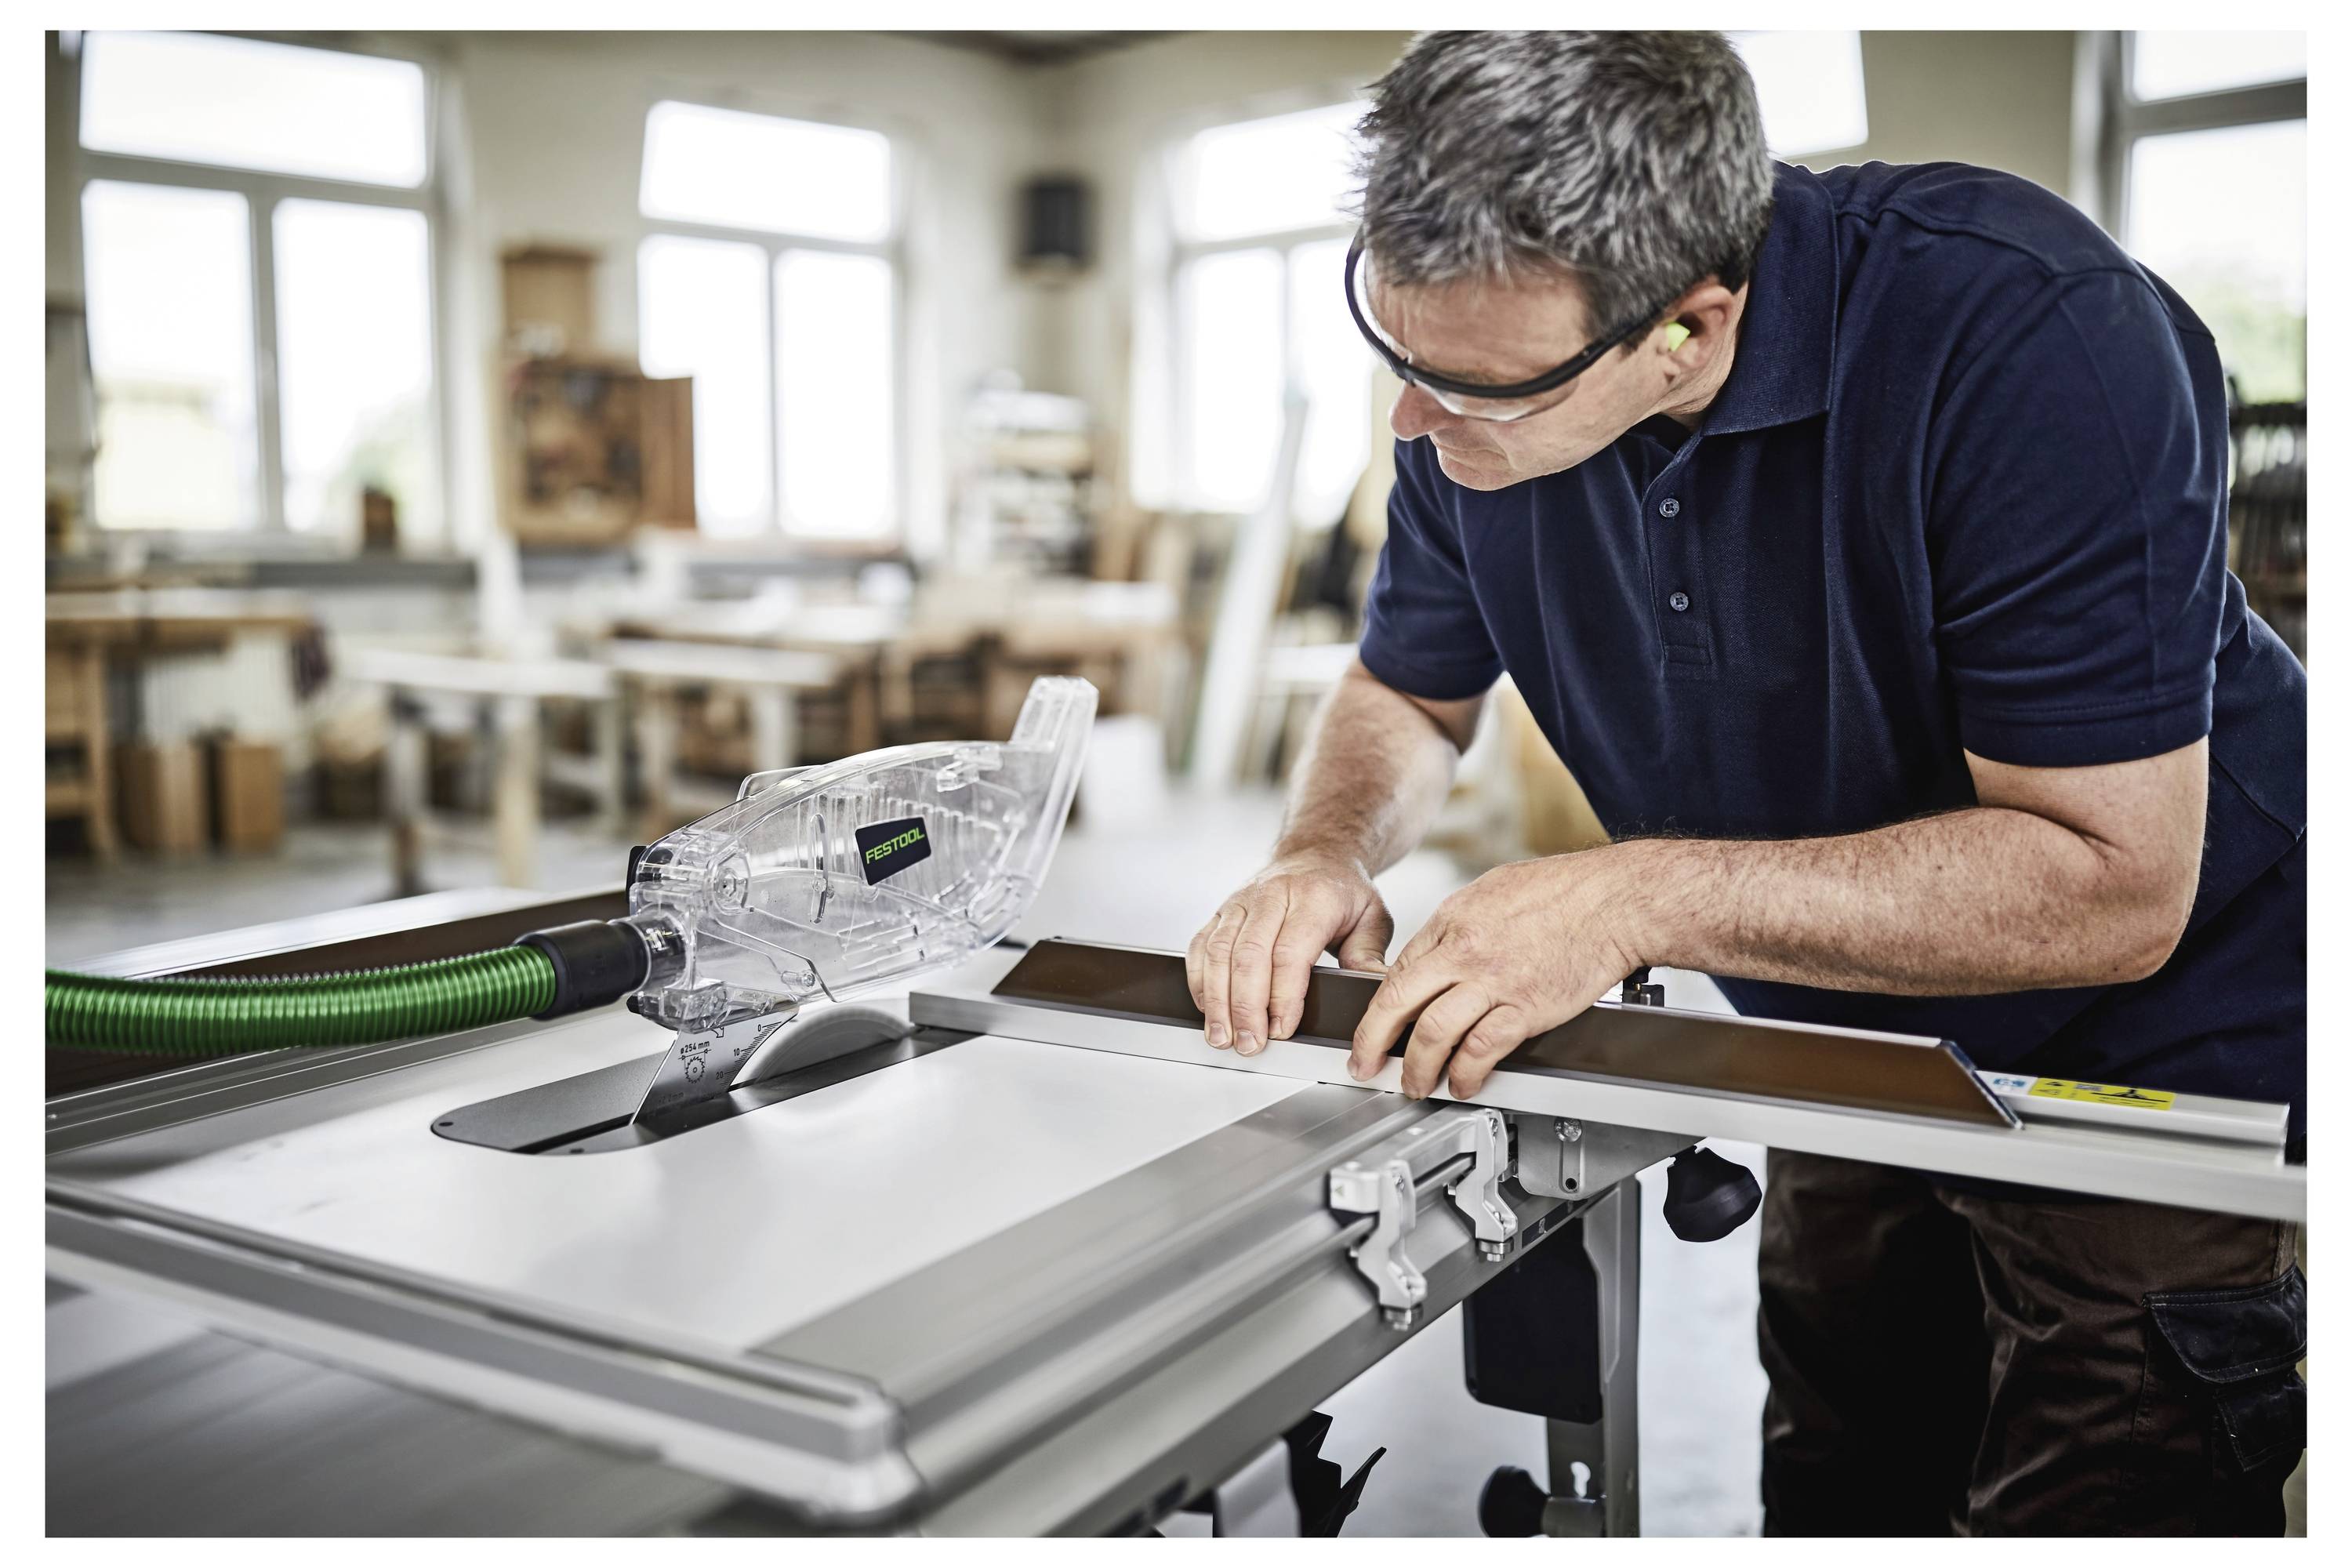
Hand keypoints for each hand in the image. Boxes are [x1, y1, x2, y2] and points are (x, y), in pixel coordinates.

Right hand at [1187, 853, 1394, 1055]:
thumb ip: (1369, 957)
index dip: (1282, 996)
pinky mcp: (1222, 910)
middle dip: (1246, 1006)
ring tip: (1223, 1036)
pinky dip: (1200, 980)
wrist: (1316, 853)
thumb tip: (1371, 990)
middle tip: (1250, 1043)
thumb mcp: (1373, 918)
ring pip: (1219, 952)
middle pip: (1249, 955)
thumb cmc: (1342, 890)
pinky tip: (1208, 1008)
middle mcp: (1272, 895)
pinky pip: (1201, 946)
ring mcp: (1241, 901)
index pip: (1290, 952)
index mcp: (1313, 896)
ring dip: (1217, 999)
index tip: (1281, 1029)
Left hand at [1348, 849, 1646, 1098]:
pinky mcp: (1526, 1008)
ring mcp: (1494, 981)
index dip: (1378, 1009)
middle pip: (1399, 1003)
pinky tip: (1463, 1082)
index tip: (1371, 1029)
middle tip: (1365, 1064)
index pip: (1398, 971)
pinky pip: (1482, 1049)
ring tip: (1415, 1083)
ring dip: (1418, 1068)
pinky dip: (1466, 1073)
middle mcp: (1466, 951)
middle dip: (1372, 1042)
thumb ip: (1461, 924)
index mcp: (1453, 919)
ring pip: (1434, 1033)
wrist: (1616, 900)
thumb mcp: (1493, 890)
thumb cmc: (1566, 890)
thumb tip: (1439, 953)